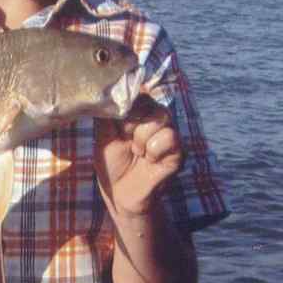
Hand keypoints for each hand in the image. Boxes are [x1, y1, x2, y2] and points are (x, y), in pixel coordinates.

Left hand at [94, 96, 182, 218]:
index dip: (128, 104)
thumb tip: (112, 88)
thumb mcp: (103, 133)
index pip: (139, 90)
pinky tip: (149, 160)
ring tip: (137, 152)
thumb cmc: (111, 163)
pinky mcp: (178, 151)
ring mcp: (169, 134)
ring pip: (160, 118)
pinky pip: (169, 137)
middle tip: (126, 140)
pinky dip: (154, 150)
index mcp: (139, 112)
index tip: (119, 124)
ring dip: (142, 139)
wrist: (119, 194)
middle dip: (131, 123)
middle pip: (149, 102)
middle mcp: (156, 119)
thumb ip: (109, 110)